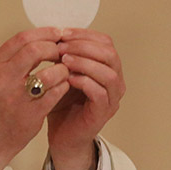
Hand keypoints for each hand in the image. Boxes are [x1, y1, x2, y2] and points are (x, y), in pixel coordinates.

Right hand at [0, 27, 70, 169]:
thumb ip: (16, 58)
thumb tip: (44, 39)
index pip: (21, 39)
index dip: (44, 33)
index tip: (58, 33)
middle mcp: (2, 79)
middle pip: (35, 50)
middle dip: (54, 48)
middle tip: (64, 51)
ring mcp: (17, 97)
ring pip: (48, 73)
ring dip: (62, 69)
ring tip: (65, 71)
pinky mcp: (31, 113)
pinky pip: (55, 93)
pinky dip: (64, 86)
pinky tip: (65, 86)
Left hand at [46, 29, 124, 169]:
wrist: (62, 136)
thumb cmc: (63, 105)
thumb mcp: (63, 73)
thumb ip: (65, 55)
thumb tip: (55, 33)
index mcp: (108, 68)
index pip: (105, 42)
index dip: (84, 34)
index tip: (62, 33)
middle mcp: (115, 82)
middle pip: (110, 54)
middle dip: (84, 46)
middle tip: (62, 46)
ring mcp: (112, 98)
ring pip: (108, 73)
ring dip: (84, 63)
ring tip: (63, 60)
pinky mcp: (103, 113)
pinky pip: (99, 92)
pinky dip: (83, 81)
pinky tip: (67, 78)